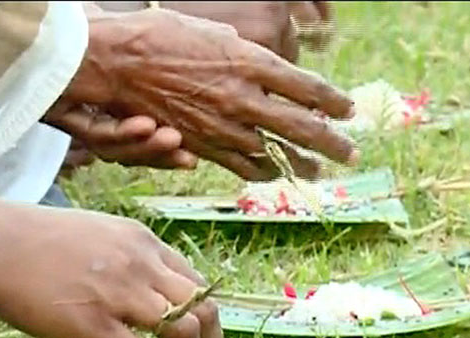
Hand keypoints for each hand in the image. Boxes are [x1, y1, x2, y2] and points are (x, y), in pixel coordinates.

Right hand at [0, 206, 221, 337]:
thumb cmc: (38, 239)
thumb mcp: (99, 234)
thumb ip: (128, 257)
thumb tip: (146, 287)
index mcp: (143, 243)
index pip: (196, 281)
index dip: (206, 313)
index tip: (203, 334)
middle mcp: (141, 266)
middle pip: (203, 308)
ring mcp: (120, 295)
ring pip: (184, 332)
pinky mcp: (95, 325)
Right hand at [48, 8, 356, 180]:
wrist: (117, 63)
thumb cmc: (161, 35)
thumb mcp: (211, 30)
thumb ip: (241, 49)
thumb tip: (257, 59)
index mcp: (250, 61)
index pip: (307, 87)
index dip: (334, 102)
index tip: (350, 112)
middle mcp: (243, 96)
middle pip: (301, 126)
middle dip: (331, 143)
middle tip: (353, 156)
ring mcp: (223, 124)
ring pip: (273, 152)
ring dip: (299, 164)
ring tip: (320, 172)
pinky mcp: (202, 143)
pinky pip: (240, 164)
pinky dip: (261, 170)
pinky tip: (275, 174)